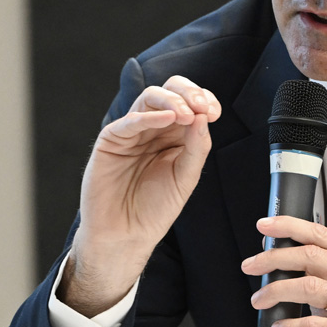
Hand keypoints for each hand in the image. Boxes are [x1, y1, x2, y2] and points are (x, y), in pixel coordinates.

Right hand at [60, 75, 221, 315]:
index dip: (203, 100)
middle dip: (188, 93)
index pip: (189, 103)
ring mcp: (132, 132)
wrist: (127, 235)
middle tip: (201, 107)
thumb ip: (197, 147)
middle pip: (169, 92)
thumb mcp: (186, 177)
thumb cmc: (155, 209)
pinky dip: (150, 116)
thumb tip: (204, 116)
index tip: (214, 112)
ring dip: (172, 101)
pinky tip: (168, 118)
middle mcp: (153, 128)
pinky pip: (129, 121)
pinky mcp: (111, 141)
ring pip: (149, 98)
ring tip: (187, 114)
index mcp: (174, 135)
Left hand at [244, 216, 326, 326]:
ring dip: (277, 291)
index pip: (322, 236)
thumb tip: (283, 263)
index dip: (291, 227)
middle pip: (312, 256)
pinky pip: (315, 324)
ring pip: (310, 287)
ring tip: (260, 300)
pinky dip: (290, 326)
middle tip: (252, 266)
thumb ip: (323, 277)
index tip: (266, 226)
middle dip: (275, 258)